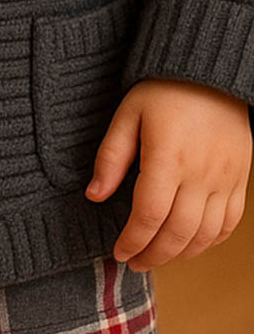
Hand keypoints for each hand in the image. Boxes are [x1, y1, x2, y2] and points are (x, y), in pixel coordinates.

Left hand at [84, 78, 251, 270]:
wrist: (211, 70)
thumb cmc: (164, 90)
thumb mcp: (127, 115)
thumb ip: (111, 158)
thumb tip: (95, 195)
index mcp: (169, 157)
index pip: (150, 215)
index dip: (133, 241)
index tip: (118, 252)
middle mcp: (201, 172)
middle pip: (178, 232)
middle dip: (153, 255)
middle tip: (135, 262)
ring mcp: (225, 177)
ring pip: (206, 233)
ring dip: (180, 253)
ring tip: (158, 257)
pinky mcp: (239, 177)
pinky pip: (230, 221)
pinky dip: (211, 241)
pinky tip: (190, 245)